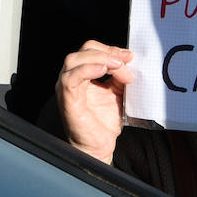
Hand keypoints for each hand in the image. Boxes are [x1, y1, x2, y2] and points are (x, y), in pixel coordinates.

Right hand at [56, 41, 133, 163]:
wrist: (99, 147)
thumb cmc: (104, 122)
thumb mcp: (118, 92)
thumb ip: (120, 76)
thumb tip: (128, 60)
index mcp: (82, 74)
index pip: (92, 50)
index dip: (111, 49)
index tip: (129, 56)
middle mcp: (72, 78)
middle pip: (83, 51)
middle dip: (107, 52)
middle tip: (126, 60)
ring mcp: (66, 88)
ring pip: (74, 60)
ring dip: (99, 58)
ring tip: (117, 65)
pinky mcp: (67, 99)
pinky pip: (71, 78)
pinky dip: (87, 70)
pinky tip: (102, 70)